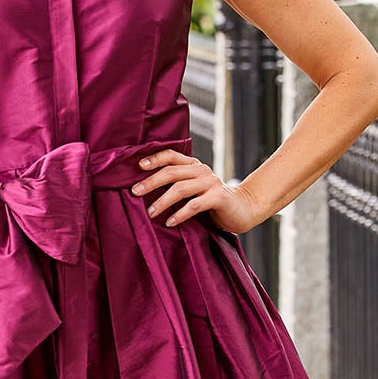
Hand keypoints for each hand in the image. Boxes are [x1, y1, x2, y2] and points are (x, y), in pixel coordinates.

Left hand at [131, 149, 264, 234]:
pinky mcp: (218, 197)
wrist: (242, 209)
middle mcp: (202, 171)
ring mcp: (211, 183)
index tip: (138, 167)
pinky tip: (170, 222)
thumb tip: (146, 189)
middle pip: (171, 172)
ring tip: (151, 212)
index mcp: (194, 166)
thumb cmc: (213, 202)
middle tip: (135, 192)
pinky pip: (195, 205)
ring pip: (180, 188)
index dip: (154, 159)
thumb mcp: (194, 189)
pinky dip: (180, 214)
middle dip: (151, 182)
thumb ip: (178, 185)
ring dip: (162, 201)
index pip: (172, 156)